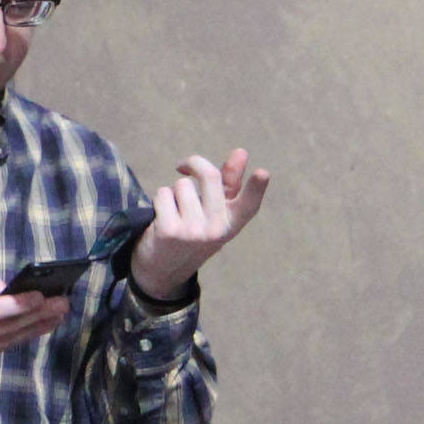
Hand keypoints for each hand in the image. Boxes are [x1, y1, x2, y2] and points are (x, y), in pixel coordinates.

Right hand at [0, 268, 69, 372]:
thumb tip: (6, 288)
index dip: (16, 305)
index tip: (40, 296)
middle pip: (4, 327)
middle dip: (36, 315)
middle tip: (62, 304)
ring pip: (6, 341)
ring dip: (35, 328)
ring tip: (57, 315)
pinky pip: (0, 348)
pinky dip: (21, 337)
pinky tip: (39, 327)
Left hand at [128, 148, 270, 301]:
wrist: (162, 271)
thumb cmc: (192, 233)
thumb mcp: (214, 213)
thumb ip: (229, 183)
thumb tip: (241, 152)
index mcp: (232, 224)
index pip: (249, 205)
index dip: (257, 188)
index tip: (263, 173)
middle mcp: (216, 229)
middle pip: (209, 175)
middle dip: (193, 163)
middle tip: (184, 167)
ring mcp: (193, 231)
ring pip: (181, 184)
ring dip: (174, 191)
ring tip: (174, 211)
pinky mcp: (169, 230)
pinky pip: (163, 194)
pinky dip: (160, 201)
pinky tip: (162, 218)